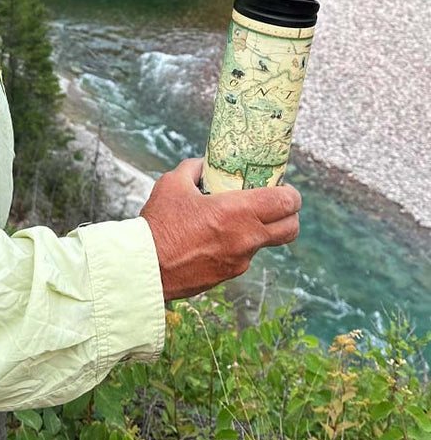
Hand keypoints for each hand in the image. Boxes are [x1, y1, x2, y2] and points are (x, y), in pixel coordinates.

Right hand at [140, 157, 300, 301]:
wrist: (148, 266)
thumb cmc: (160, 222)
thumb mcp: (173, 184)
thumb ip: (193, 169)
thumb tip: (204, 164)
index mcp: (238, 212)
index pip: (285, 202)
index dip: (291, 193)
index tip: (283, 186)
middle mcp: (247, 238)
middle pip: (291, 228)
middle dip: (290, 214)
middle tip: (275, 204)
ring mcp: (241, 260)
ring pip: (266, 242)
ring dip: (260, 229)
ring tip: (235, 218)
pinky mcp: (230, 275)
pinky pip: (244, 255)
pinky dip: (238, 244)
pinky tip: (214, 236)